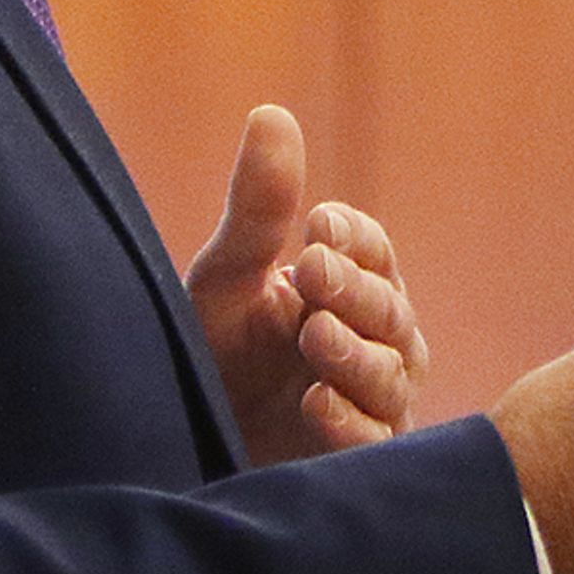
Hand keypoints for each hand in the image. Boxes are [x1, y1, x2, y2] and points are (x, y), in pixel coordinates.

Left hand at [181, 104, 427, 466]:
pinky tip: (318, 405)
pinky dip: (352, 423)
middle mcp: (375, 342)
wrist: (184, 445)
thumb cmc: (214, 357)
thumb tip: (271, 111)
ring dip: (355, 352)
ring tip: (314, 335)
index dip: (354, 237)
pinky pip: (375, 441)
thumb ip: (257, 210)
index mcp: (348, 289)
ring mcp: (372, 403)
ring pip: (389, 374)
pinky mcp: (359, 461)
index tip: (317, 225)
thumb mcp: (225, 280)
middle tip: (312, 271)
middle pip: (388, 309)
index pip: (374, 252)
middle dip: (353, 290)